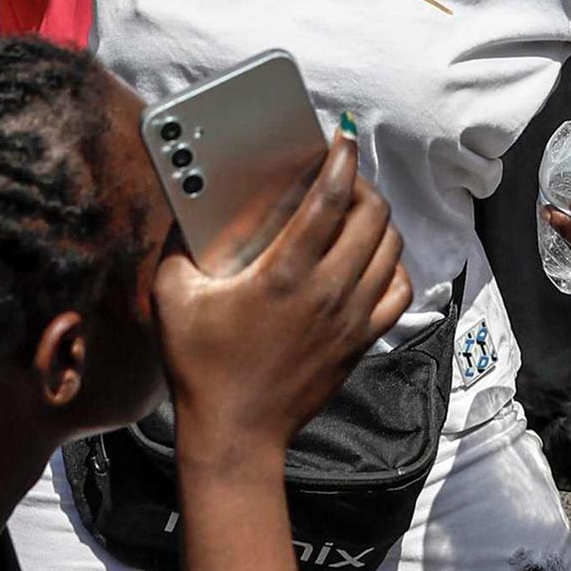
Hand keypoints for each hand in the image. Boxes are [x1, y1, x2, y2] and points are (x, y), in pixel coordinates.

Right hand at [156, 135, 412, 460]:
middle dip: (362, 183)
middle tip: (342, 174)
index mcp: (285, 274)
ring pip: (391, 249)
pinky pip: (399, 291)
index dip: (342, 159)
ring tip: (357, 208)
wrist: (235, 434)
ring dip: (379, 220)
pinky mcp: (361, 341)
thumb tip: (185, 204)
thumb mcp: (172, 297)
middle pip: (373, 217)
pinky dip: (393, 265)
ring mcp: (351, 318)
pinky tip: (372, 257)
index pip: (331, 200)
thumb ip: (178, 244)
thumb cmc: (199, 366)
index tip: (343, 136)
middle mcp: (329, 292)